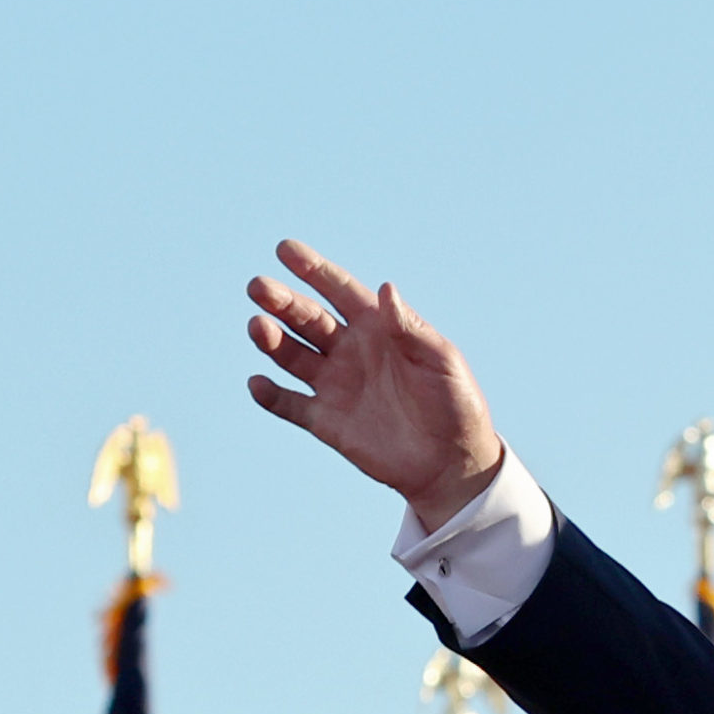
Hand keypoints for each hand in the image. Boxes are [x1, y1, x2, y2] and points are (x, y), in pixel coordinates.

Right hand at [246, 240, 503, 530]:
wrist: (452, 463)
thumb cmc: (456, 404)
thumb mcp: (441, 360)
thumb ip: (410, 328)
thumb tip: (386, 288)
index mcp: (378, 328)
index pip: (339, 290)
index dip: (313, 269)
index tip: (285, 250)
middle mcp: (350, 351)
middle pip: (308, 319)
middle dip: (282, 301)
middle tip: (258, 286)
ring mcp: (336, 386)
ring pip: (292, 356)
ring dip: (272, 341)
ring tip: (257, 327)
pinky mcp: (327, 423)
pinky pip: (291, 405)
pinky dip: (271, 396)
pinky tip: (258, 384)